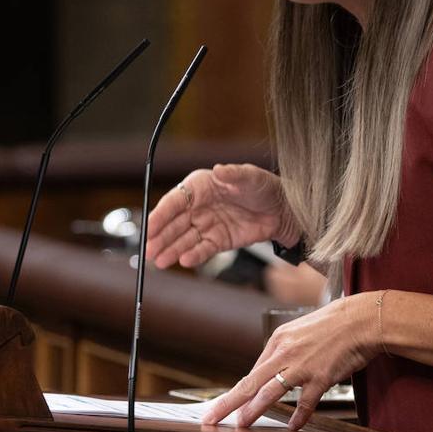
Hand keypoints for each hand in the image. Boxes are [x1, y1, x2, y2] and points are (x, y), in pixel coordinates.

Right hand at [147, 163, 299, 269]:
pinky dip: (193, 256)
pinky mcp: (218, 241)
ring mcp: (207, 225)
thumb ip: (234, 174)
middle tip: (149, 251)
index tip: (151, 227)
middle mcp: (199, 206)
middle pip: (174, 223)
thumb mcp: (251, 177)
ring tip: (159, 261)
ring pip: (184, 239)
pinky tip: (184, 260)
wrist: (283, 210)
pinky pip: (202, 250)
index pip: (174, 201)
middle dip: (160, 237)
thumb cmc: (265, 187)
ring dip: (171, 250)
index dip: (161, 214)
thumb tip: (219, 169)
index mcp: (200, 186)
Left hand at [202, 295, 379, 430]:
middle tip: (212, 417)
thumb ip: (287, 351)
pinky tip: (294, 426)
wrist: (363, 319)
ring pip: (269, 392)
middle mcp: (286, 352)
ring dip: (253, 410)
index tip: (225, 404)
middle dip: (228, 402)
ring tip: (241, 424)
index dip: (239, 391)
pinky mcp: (321, 376)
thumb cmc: (335, 324)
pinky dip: (299, 416)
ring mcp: (302, 365)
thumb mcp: (302, 331)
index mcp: (279, 339)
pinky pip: (305, 402)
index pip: (253, 371)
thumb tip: (274, 371)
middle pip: (250, 382)